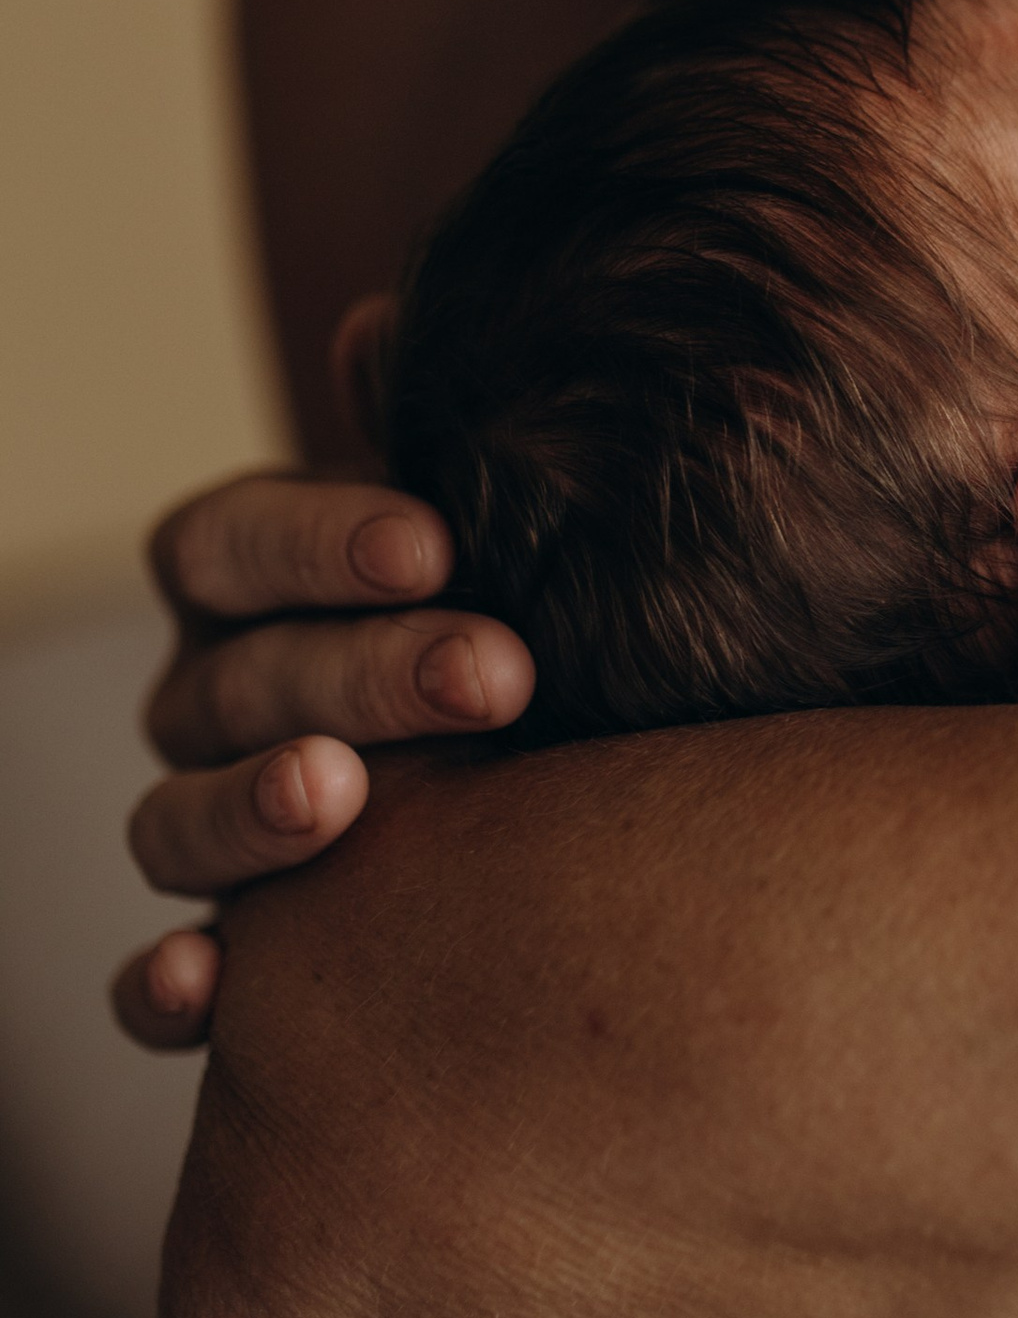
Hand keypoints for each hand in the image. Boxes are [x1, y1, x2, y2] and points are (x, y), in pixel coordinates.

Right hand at [120, 465, 532, 1046]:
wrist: (564, 772)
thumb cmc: (520, 625)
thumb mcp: (489, 544)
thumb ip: (436, 447)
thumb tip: (384, 326)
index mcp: (252, 589)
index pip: (229, 543)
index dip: (318, 540)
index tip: (437, 542)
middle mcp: (211, 705)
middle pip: (233, 680)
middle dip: (358, 672)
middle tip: (494, 674)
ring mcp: (205, 829)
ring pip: (172, 824)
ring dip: (247, 809)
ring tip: (335, 797)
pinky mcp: (218, 965)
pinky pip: (152, 990)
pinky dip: (163, 991)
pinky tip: (204, 989)